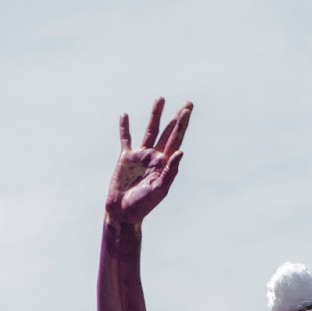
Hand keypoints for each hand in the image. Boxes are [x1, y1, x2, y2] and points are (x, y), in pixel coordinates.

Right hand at [105, 97, 191, 225]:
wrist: (123, 212)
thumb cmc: (143, 204)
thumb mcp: (159, 189)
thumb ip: (170, 171)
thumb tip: (180, 152)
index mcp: (165, 163)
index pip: (176, 140)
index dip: (182, 125)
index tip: (187, 110)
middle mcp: (155, 156)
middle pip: (168, 132)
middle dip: (177, 118)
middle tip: (188, 104)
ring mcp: (141, 156)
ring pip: (150, 131)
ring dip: (156, 115)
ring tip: (161, 99)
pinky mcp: (126, 158)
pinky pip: (125, 139)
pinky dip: (125, 128)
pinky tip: (125, 115)